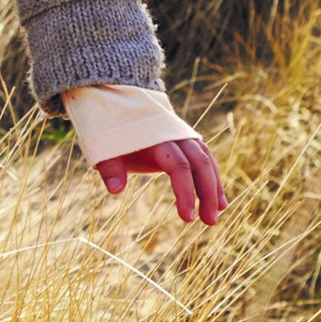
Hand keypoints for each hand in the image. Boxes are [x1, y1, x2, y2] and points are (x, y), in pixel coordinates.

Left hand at [93, 137, 226, 224]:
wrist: (115, 98)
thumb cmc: (107, 127)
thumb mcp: (102, 144)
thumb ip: (110, 166)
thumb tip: (116, 190)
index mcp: (155, 137)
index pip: (179, 166)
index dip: (185, 192)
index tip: (187, 218)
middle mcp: (174, 134)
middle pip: (199, 163)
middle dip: (208, 193)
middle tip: (210, 222)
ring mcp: (182, 134)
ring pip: (205, 160)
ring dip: (213, 187)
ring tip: (215, 216)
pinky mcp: (184, 139)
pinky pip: (204, 158)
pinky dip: (212, 177)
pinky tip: (218, 200)